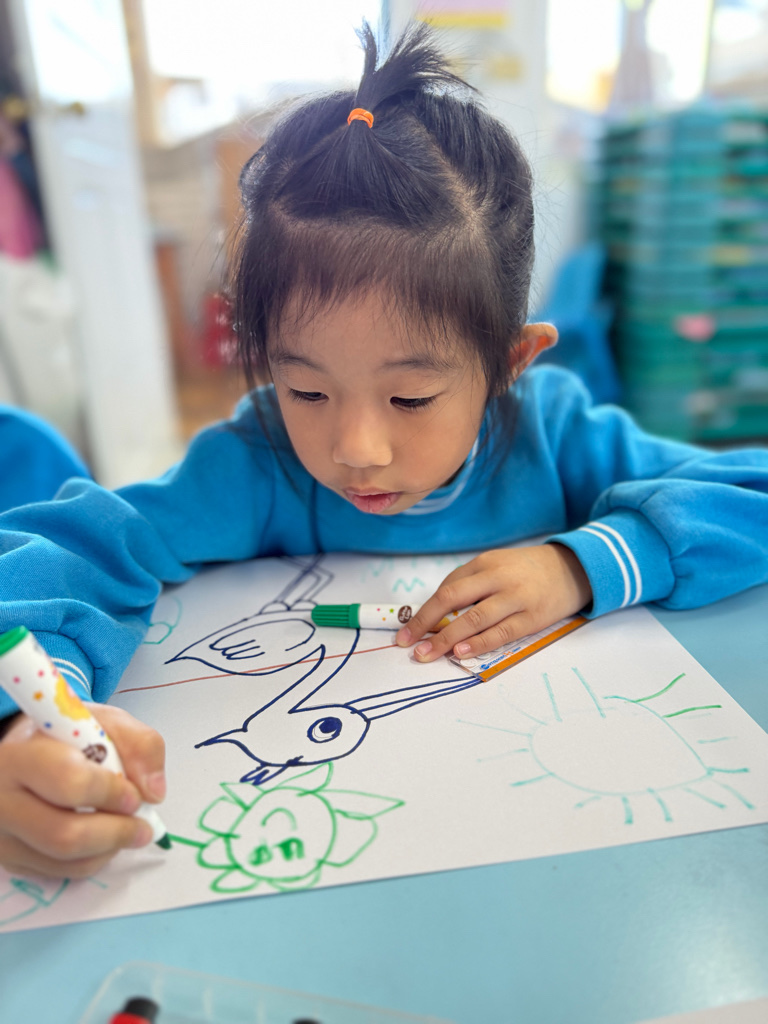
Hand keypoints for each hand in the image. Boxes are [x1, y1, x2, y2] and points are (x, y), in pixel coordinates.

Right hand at [0, 704, 165, 878]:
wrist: (27, 752)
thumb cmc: (68, 736)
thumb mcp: (106, 722)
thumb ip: (139, 745)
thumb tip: (153, 792)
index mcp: (18, 755)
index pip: (67, 782)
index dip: (110, 792)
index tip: (134, 795)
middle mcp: (0, 799)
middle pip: (63, 834)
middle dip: (115, 833)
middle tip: (143, 827)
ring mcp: (0, 835)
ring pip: (62, 860)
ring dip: (108, 849)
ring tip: (128, 831)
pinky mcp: (9, 859)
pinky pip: (58, 872)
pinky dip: (92, 860)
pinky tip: (103, 839)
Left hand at [396, 544, 591, 662]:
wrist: (574, 569)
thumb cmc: (527, 571)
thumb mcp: (497, 565)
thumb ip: (471, 584)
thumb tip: (438, 615)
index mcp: (485, 563)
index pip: (447, 587)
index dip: (424, 610)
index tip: (406, 631)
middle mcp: (498, 577)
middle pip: (453, 597)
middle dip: (426, 622)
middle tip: (408, 644)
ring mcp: (516, 597)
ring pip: (475, 618)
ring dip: (447, 638)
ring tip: (427, 655)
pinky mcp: (532, 617)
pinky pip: (501, 632)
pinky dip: (479, 643)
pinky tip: (460, 653)